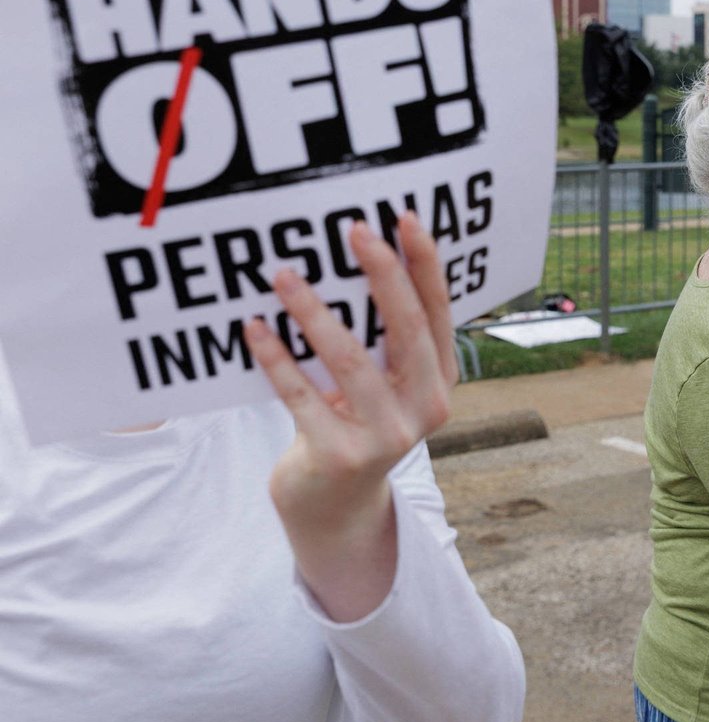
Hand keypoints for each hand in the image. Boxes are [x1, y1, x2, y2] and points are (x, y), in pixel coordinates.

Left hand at [247, 213, 457, 619]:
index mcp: (440, 379)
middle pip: (406, 329)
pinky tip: (255, 327)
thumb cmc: (355, 421)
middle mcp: (424, 406)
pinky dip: (277, 359)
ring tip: (283, 274)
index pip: (438, 312)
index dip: (425, 264)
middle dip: (381, 274)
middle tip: (353, 229)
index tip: (405, 218)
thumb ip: (384, 338)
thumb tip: (359, 258)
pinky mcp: (340, 454)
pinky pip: (301, 397)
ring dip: (314, 312)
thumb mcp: (385, 383)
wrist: (334, 503)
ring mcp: (385, 435)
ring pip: (350, 361)